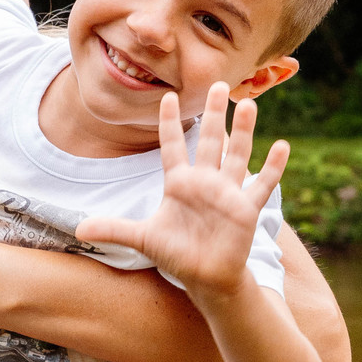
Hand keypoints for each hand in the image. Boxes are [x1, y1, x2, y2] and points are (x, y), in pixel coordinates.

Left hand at [76, 84, 288, 302]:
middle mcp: (205, 182)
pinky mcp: (246, 209)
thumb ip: (114, 229)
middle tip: (219, 84)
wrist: (206, 278)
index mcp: (179, 184)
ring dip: (243, 131)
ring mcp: (227, 193)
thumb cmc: (177, 254)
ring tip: (249, 104)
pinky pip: (261, 184)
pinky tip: (282, 146)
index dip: (170, 124)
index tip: (168, 97)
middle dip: (214, 114)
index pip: (172, 147)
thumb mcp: (143, 238)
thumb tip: (79, 229)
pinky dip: (272, 167)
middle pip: (210, 141)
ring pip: (236, 155)